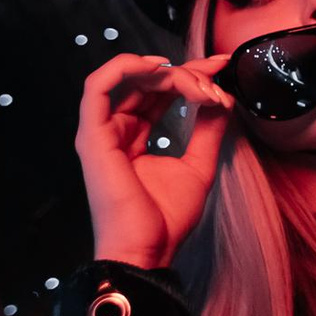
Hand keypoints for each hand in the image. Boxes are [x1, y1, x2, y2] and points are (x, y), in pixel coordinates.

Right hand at [75, 52, 234, 269]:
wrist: (149, 249)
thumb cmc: (166, 217)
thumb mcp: (198, 164)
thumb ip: (208, 129)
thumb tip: (222, 98)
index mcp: (134, 136)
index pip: (159, 91)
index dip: (190, 73)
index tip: (222, 66)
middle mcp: (115, 131)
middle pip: (147, 81)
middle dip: (187, 71)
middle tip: (216, 79)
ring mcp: (100, 133)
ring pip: (129, 78)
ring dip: (168, 72)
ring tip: (197, 86)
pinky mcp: (92, 137)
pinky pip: (96, 87)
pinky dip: (126, 67)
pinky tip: (160, 69)